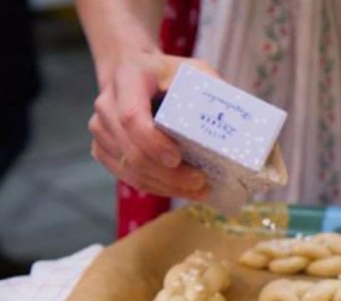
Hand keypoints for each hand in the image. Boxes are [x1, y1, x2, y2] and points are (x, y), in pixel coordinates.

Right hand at [89, 52, 217, 200]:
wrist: (135, 74)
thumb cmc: (167, 74)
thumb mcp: (192, 69)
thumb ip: (211, 87)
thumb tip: (239, 120)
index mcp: (127, 79)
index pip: (132, 117)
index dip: (153, 143)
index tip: (178, 158)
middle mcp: (106, 104)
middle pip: (133, 151)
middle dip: (168, 175)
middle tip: (200, 182)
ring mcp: (100, 129)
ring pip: (130, 170)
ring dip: (165, 186)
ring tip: (197, 191)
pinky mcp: (102, 149)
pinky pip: (127, 177)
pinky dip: (155, 187)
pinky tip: (179, 190)